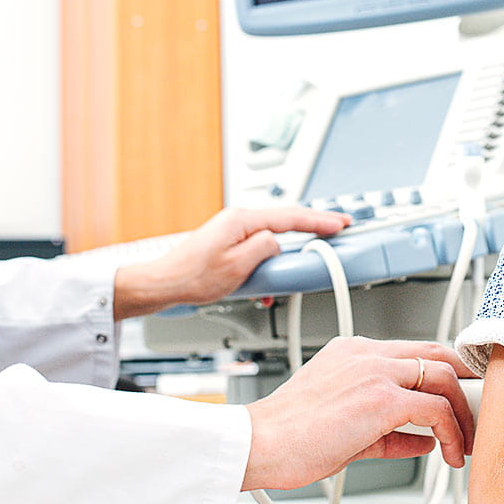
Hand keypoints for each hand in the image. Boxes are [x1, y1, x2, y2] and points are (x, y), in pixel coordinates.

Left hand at [113, 207, 350, 318]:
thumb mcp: (238, 266)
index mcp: (242, 220)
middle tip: (335, 232)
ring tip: (292, 275)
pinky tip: (264, 287)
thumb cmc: (192, 277)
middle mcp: (238, 220)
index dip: (319, 220)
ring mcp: (232, 231)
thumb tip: (277, 243)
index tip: (340, 222)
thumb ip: (265, 248)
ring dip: (284, 259)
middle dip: (310, 230)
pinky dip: (266, 267)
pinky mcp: (228, 244)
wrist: (164, 284)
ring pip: (271, 240)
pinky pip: (257, 250)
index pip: (290, 216)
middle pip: (284, 222)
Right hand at [241, 337, 476, 490]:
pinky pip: (435, 409)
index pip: (412, 349)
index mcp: (352, 352)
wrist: (259, 443)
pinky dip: (450, 433)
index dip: (443, 368)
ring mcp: (374, 371)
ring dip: (462, 413)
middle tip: (480, 407)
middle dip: (466, 378)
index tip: (460, 390)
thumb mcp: (346, 429)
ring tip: (465, 443)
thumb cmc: (290, 437)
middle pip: (436, 351)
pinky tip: (448, 453)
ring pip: (442, 376)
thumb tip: (422, 441)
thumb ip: (388, 432)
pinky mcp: (380, 398)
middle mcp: (365, 353)